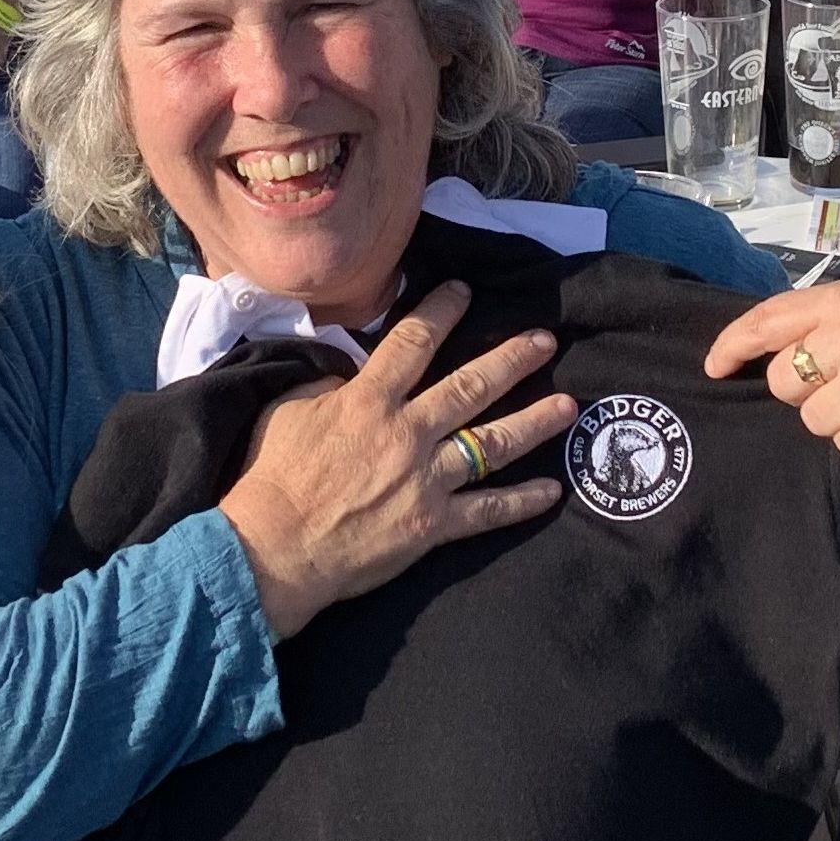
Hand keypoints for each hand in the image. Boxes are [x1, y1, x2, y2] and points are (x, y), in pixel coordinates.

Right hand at [215, 281, 573, 643]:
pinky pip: (487, 512)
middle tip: (545, 339)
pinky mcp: (432, 526)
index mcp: (369, 401)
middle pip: (471, 386)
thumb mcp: (287, 410)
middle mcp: (407, 433)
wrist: (272, 550)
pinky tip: (551, 491)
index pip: (413, 342)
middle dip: (512, 359)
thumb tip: (353, 377)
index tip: (465, 290)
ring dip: (535, 422)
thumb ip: (329, 388)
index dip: (441, 310)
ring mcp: (426, 480)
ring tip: (568, 404)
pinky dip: (521, 502)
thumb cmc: (271, 478)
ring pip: (493, 444)